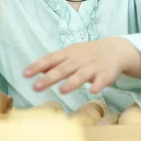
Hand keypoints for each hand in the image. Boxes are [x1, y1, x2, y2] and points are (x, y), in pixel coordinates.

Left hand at [23, 37, 138, 94]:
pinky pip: (102, 80)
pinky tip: (93, 91)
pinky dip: (98, 85)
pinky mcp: (106, 74)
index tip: (25, 74)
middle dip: (49, 78)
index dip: (37, 66)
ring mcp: (93, 67)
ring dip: (72, 82)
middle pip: (63, 69)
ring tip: (62, 90)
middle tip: (36, 87)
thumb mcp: (69, 55)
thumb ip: (54, 63)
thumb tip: (35, 70)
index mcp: (68, 54)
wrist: (115, 50)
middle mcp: (79, 60)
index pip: (50, 59)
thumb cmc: (87, 55)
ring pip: (81, 74)